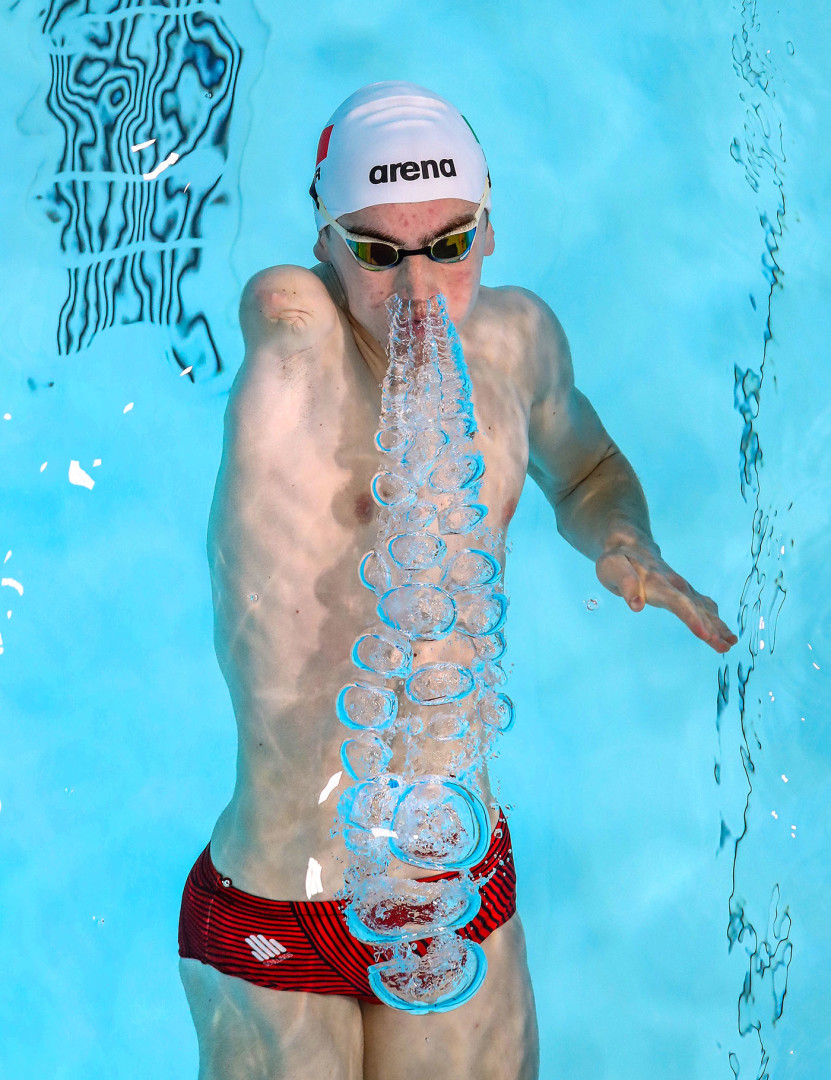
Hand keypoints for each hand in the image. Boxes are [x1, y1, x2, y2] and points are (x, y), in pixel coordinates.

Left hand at [595, 531, 738, 652]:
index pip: (679, 603)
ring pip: (704, 608)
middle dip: (712, 627)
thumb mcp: (612, 567)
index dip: (692, 619)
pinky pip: (703, 606)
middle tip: (726, 646)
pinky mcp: (685, 592)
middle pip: (697, 608)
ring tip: (731, 643)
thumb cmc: (618, 560)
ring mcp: (683, 588)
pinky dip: (715, 619)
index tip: (706, 635)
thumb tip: (637, 605)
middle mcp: (676, 585)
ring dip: (718, 625)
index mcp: (658, 582)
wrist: (631, 544)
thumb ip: (625, 583)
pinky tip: (725, 633)